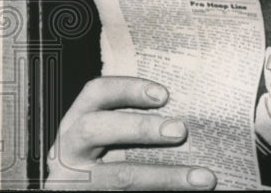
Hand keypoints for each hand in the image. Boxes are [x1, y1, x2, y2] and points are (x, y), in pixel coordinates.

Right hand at [45, 77, 216, 189]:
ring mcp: (74, 181)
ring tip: (201, 178)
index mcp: (77, 121)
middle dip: (140, 127)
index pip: (96, 92)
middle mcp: (69, 150)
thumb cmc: (108, 161)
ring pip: (118, 176)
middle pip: (95, 128)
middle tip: (180, 130)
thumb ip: (135, 124)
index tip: (164, 94)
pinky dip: (160, 192)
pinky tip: (188, 192)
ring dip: (165, 176)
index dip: (128, 88)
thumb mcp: (111, 138)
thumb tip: (189, 114)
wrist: (96, 192)